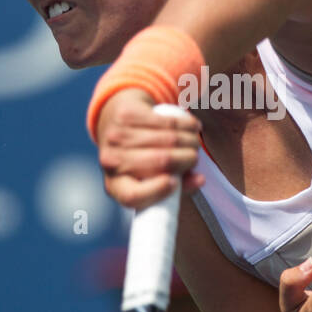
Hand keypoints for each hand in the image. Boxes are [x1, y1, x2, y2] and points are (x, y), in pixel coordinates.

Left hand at [96, 88, 205, 209]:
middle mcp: (111, 161)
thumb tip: (200, 180)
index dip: (157, 190)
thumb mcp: (153, 179)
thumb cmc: (141, 159)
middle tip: (194, 158)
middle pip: (159, 161)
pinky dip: (186, 125)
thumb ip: (178, 185)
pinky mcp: (126, 115)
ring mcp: (116, 136)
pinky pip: (167, 121)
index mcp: (116, 186)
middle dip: (187, 159)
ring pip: (167, 139)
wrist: (114, 124)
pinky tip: (194, 127)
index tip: (175, 182)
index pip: (132, 195)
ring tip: (195, 143)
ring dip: (190, 141)